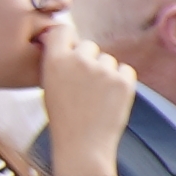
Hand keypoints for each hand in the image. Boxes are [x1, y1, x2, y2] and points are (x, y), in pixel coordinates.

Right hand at [32, 21, 140, 173]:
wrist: (82, 145)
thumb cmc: (63, 117)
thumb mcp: (49, 85)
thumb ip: (59, 62)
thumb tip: (71, 43)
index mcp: (54, 60)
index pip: (63, 30)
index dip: (69, 39)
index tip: (71, 49)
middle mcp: (79, 60)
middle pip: (89, 46)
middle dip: (89, 60)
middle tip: (84, 86)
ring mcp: (103, 69)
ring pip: (108, 59)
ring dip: (105, 73)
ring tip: (96, 97)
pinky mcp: (123, 81)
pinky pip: (126, 70)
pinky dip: (121, 81)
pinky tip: (110, 98)